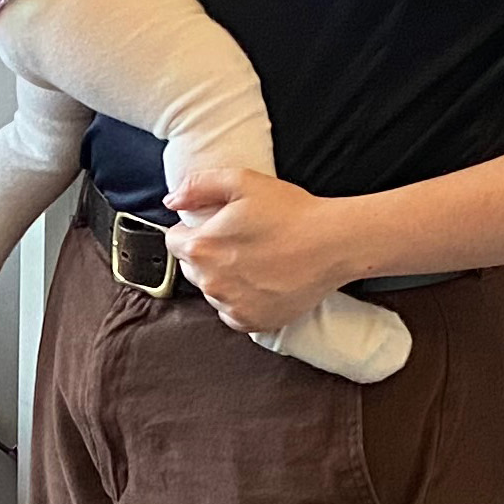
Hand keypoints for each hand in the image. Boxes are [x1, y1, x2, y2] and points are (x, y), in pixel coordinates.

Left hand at [164, 170, 352, 331]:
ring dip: (224, 278)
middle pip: (192, 267)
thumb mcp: (241, 181)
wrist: (332, 243)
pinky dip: (241, 300)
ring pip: (212, 291)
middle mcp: (210, 282)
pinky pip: (232, 312)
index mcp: (201, 247)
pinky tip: (262, 282)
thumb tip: (171, 201)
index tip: (216, 226)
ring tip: (256, 260)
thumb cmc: (290, 211)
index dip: (193, 230)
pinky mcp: (252, 322)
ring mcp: (231, 305)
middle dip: (207, 254)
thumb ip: (197, 186)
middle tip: (240, 241)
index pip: (174, 241)